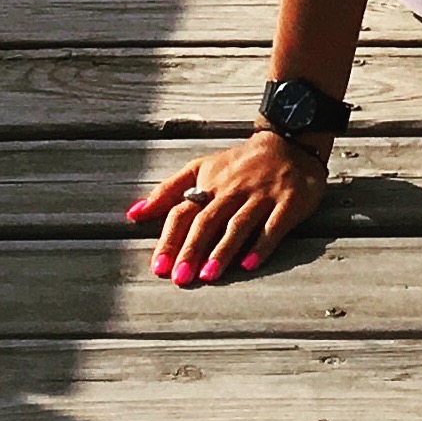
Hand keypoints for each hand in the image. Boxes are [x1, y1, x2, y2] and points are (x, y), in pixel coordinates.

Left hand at [128, 127, 328, 285]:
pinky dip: (261, 246)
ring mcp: (261, 195)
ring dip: (222, 250)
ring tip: (208, 275)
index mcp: (210, 183)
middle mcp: (233, 189)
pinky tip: (249, 265)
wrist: (289, 142)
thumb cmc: (238, 165)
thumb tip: (133, 213)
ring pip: (238, 223)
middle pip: (208, 219)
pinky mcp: (288, 202)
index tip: (158, 267)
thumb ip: (168, 191)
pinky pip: (273, 226)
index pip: (184, 210)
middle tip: (180, 278)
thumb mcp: (201, 168)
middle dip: (192, 248)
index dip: (170, 238)